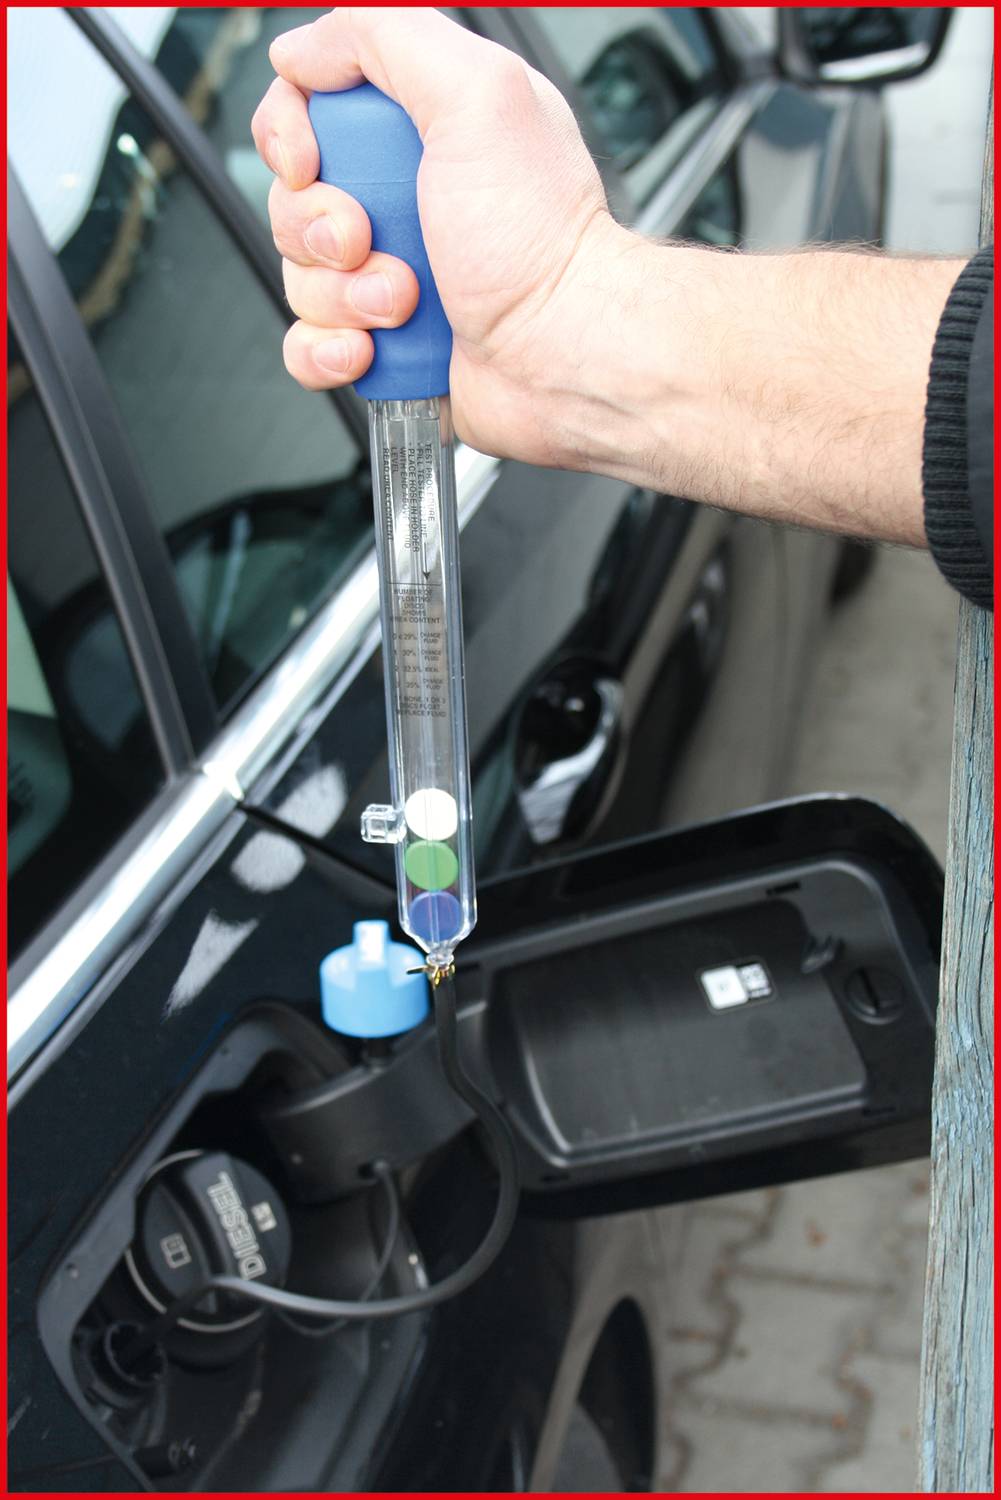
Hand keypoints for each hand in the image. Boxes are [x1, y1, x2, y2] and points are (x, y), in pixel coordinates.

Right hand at [252, 6, 622, 466]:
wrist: (564, 354)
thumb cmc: (541, 240)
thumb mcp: (478, 92)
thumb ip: (386, 36)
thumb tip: (302, 49)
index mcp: (426, 128)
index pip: (309, 107)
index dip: (290, 134)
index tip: (312, 161)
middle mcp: (408, 200)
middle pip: (294, 198)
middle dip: (320, 227)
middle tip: (371, 237)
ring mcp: (392, 275)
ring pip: (300, 277)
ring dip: (340, 295)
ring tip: (402, 302)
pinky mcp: (387, 346)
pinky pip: (309, 346)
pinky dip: (327, 351)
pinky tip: (372, 347)